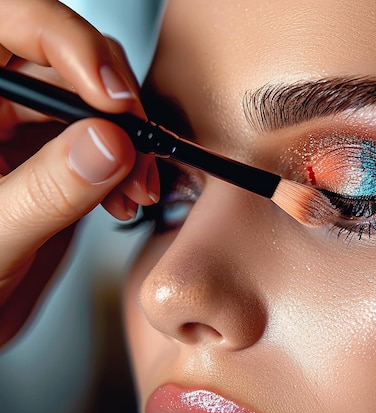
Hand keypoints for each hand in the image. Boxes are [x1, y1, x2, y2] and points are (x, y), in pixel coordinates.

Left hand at [0, 0, 159, 345]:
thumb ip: (46, 191)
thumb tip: (107, 144)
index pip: (10, 27)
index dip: (66, 45)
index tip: (111, 96)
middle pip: (63, 63)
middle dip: (114, 104)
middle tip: (136, 145)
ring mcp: (21, 134)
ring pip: (92, 102)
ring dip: (129, 140)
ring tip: (137, 185)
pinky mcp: (54, 163)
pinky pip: (103, 143)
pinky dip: (127, 166)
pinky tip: (126, 196)